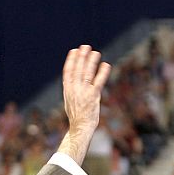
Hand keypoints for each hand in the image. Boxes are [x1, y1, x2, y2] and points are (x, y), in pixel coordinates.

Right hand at [58, 45, 111, 164]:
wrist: (80, 128)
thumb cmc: (77, 117)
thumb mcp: (70, 102)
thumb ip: (72, 91)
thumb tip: (73, 82)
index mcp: (67, 90)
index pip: (68, 71)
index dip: (71, 60)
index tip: (74, 51)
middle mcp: (74, 89)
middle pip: (77, 69)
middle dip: (81, 57)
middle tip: (86, 47)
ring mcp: (83, 92)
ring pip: (87, 73)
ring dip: (91, 62)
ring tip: (96, 53)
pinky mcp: (93, 96)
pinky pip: (98, 81)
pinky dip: (102, 72)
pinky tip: (106, 65)